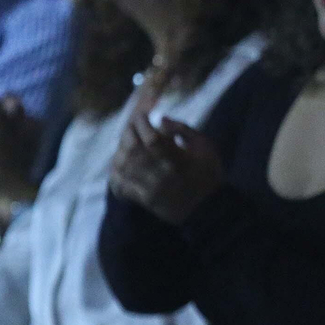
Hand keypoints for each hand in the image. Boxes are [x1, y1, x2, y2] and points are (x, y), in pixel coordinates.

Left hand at [108, 92, 224, 224]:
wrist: (207, 208)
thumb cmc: (208, 173)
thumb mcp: (205, 146)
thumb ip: (183, 129)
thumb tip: (160, 120)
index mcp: (177, 159)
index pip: (151, 137)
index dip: (142, 123)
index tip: (142, 116)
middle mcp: (161, 172)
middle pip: (133, 149)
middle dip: (128, 133)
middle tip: (131, 127)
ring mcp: (150, 188)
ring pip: (124, 165)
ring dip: (120, 151)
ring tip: (125, 143)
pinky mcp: (145, 200)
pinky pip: (122, 186)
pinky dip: (115, 174)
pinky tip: (119, 165)